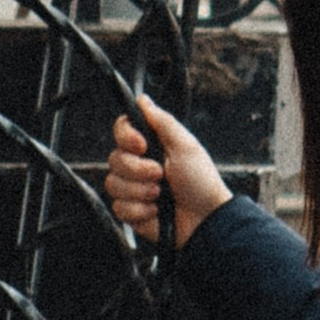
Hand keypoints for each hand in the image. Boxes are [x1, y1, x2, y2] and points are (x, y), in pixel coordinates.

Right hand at [103, 95, 232, 250]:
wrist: (206, 219)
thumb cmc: (201, 181)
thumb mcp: (185, 146)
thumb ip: (162, 122)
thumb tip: (143, 100)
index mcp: (150, 146)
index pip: (121, 130)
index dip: (126, 137)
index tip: (142, 146)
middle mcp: (137, 165)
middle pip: (114, 159)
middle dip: (138, 170)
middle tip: (161, 175)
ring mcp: (132, 189)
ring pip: (113, 184)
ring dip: (140, 191)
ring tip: (161, 195)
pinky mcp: (130, 212)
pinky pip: (119, 207)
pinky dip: (140, 211)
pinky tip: (157, 212)